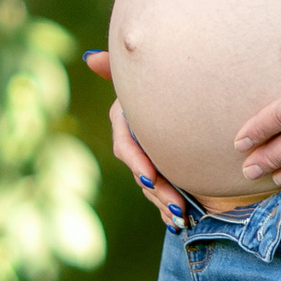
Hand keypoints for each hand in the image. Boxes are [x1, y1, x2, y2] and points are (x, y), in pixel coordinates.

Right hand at [84, 53, 184, 229]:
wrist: (189, 98)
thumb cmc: (163, 79)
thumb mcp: (147, 76)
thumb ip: (117, 69)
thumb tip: (91, 58)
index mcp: (127, 121)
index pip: (126, 145)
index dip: (137, 161)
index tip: (152, 176)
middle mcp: (135, 143)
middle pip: (141, 173)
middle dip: (158, 191)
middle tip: (178, 205)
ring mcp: (148, 160)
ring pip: (151, 188)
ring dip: (164, 205)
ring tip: (182, 218)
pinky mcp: (162, 174)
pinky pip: (161, 197)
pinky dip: (168, 211)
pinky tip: (178, 223)